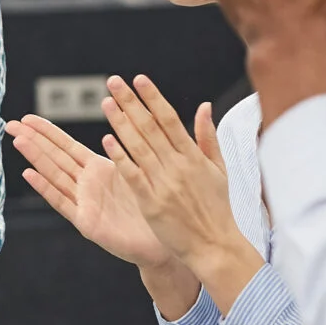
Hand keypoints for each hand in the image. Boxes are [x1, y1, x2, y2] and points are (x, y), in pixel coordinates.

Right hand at [6, 115, 171, 269]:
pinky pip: (63, 202)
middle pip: (55, 158)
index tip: (28, 117)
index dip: (47, 131)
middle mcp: (87, 184)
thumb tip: (124, 117)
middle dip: (33, 140)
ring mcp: (84, 203)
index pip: (67, 146)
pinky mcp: (87, 223)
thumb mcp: (138, 171)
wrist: (163, 243)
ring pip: (55, 175)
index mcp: (99, 169)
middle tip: (11, 125)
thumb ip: (126, 149)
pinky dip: (46, 187)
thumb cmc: (153, 208)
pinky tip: (29, 174)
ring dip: (36, 158)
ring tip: (18, 141)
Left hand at [99, 77, 246, 279]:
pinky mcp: (151, 203)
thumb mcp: (219, 170)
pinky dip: (121, 158)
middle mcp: (178, 166)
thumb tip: (204, 106)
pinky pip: (133, 176)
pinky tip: (107, 140)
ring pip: (138, 147)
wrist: (215, 245)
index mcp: (193, 157)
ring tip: (106, 103)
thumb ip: (208, 137)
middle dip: (131, 102)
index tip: (139, 79)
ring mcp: (164, 184)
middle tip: (114, 82)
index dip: (153, 97)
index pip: (169, 119)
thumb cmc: (217, 208)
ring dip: (121, 123)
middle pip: (150, 128)